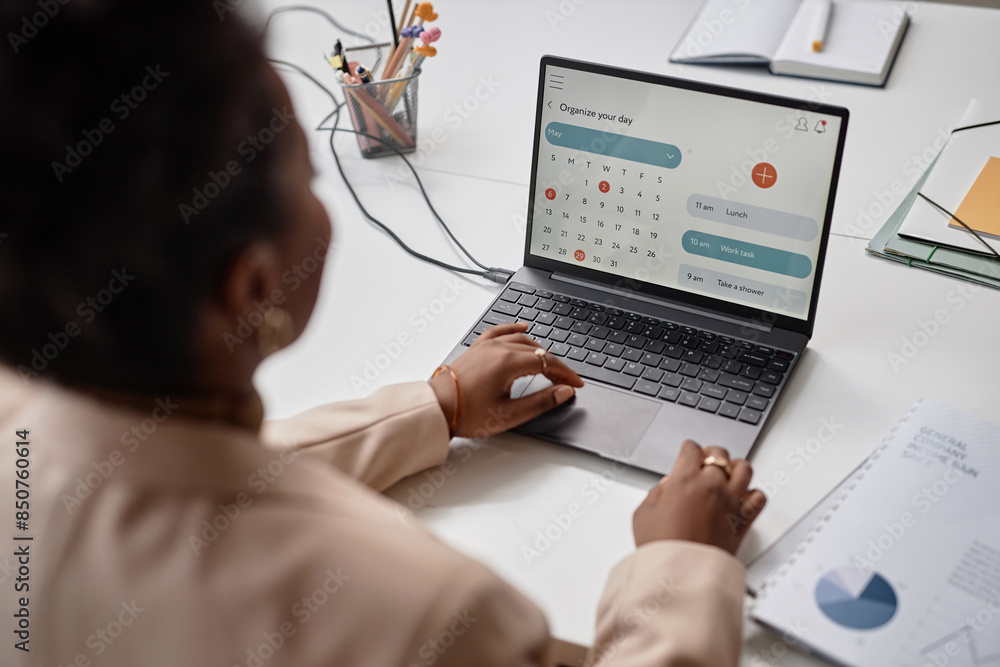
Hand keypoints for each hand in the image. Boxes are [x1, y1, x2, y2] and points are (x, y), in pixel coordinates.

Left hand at [429, 322, 583, 437]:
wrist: (437, 408)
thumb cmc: (466, 413)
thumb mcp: (509, 415)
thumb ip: (540, 401)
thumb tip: (563, 392)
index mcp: (508, 363)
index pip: (547, 363)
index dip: (566, 374)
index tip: (575, 384)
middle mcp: (498, 349)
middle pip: (537, 350)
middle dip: (555, 365)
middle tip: (565, 381)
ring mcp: (486, 346)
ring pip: (521, 340)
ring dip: (539, 350)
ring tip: (550, 364)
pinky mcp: (477, 348)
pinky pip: (500, 331)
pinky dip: (514, 329)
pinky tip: (523, 328)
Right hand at [632, 440, 765, 554]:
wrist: (681, 577)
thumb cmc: (662, 549)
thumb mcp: (644, 514)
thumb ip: (656, 493)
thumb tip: (667, 487)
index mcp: (685, 480)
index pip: (692, 449)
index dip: (687, 449)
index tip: (686, 452)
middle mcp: (711, 486)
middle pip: (719, 454)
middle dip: (710, 454)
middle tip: (704, 461)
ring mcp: (731, 502)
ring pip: (744, 468)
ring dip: (735, 467)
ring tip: (727, 473)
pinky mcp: (743, 521)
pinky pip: (758, 497)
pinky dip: (752, 494)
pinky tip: (742, 497)